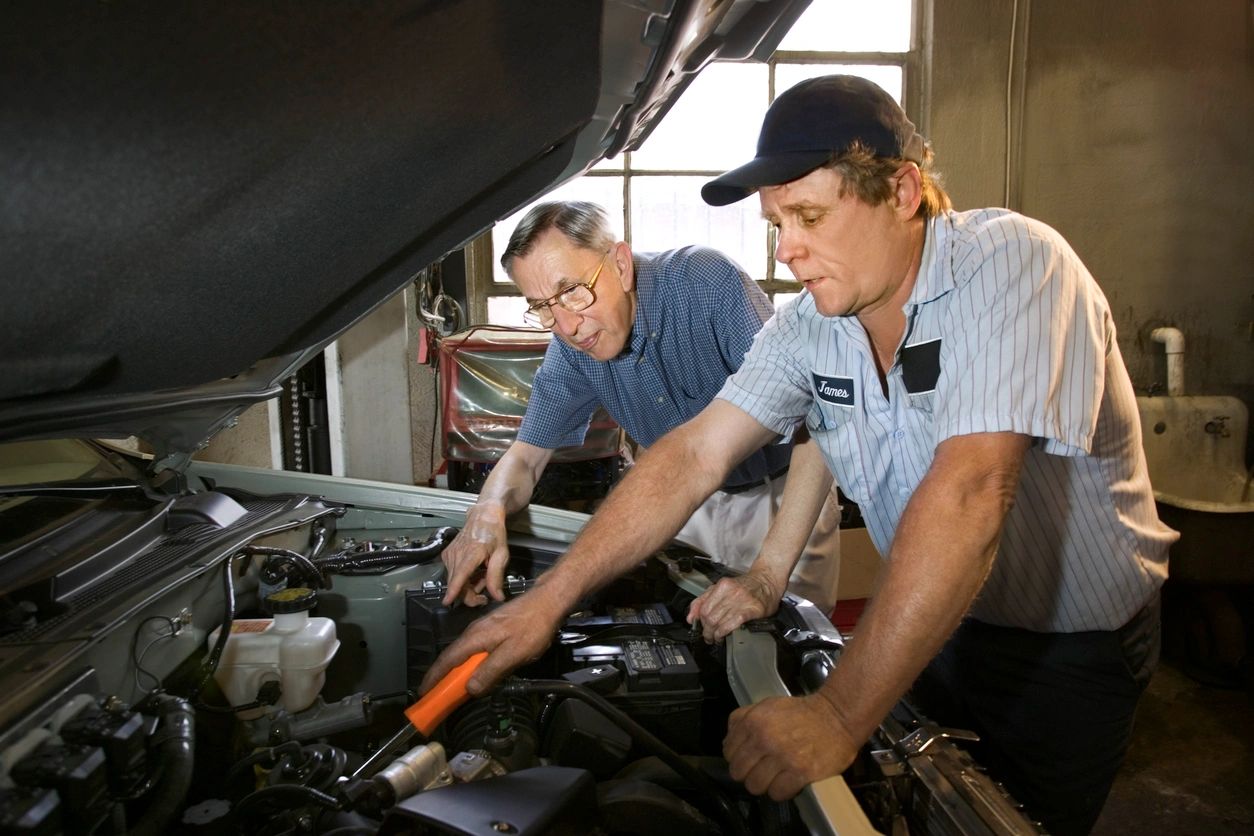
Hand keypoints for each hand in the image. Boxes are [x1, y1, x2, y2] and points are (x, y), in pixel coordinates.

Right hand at [420, 583, 564, 696]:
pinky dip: (470, 663)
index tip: (424, 692)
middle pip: (452, 657)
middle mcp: (474, 632)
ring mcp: (483, 628)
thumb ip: (490, 671)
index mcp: (475, 638)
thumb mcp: (513, 654)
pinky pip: (475, 649)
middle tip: (438, 696)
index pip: (447, 659)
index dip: (434, 677)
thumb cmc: (532, 628)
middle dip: (442, 676)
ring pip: (464, 653)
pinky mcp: (493, 628)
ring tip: (455, 689)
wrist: (548, 602)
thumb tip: (470, 689)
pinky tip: (477, 672)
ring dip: (457, 671)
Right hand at [442, 504, 510, 605]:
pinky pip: (453, 574)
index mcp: (472, 553)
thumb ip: (496, 577)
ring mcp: (450, 554)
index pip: (460, 575)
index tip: (447, 601)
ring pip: (455, 581)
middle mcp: (457, 554)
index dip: (453, 590)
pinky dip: (464, 577)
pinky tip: (474, 569)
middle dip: (472, 593)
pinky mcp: (446, 556)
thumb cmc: (493, 532)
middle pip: (458, 584)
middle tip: (486, 588)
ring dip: (469, 584)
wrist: (483, 516)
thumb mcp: (501, 554)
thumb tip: (497, 596)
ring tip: (482, 573)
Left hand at [686, 571, 782, 641]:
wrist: (768, 581)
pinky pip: (732, 623)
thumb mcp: (722, 588)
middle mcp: (730, 592)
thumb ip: (704, 600)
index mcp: (722, 586)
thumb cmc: (746, 586)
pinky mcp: (752, 609)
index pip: (703, 607)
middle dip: (706, 630)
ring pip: (718, 621)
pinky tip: (723, 636)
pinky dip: (724, 632)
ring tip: (716, 638)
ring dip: (714, 634)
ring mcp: (741, 600)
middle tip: (708, 637)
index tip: (701, 628)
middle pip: (709, 616)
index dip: (700, 621)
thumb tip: (690, 617)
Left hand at [723, 693, 859, 800]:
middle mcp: (764, 740)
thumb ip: (743, 718)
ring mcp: (782, 757)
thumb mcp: (767, 705)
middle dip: (748, 773)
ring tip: (775, 777)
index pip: (729, 752)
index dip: (737, 758)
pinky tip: (788, 781)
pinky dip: (781, 791)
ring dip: (764, 784)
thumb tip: (729, 741)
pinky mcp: (800, 773)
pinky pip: (777, 793)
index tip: (748, 759)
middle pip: (738, 772)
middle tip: (760, 770)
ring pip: (755, 786)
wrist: (837, 716)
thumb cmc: (801, 712)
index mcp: (753, 722)